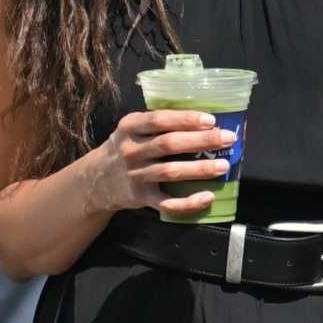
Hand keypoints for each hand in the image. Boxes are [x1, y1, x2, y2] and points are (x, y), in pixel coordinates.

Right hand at [90, 108, 237, 217]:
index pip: (159, 120)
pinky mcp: (140, 198)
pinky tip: (207, 196)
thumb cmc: (125, 149)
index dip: (186, 119)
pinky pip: (167, 203)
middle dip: (201, 141)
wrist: (96, 180)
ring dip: (199, 169)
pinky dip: (188, 202)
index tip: (211, 120)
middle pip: (169, 144)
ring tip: (222, 166)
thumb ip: (157, 124)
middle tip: (227, 139)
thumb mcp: (131, 129)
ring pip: (170, 172)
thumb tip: (202, 120)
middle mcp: (131, 151)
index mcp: (130, 127)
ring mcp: (135, 176)